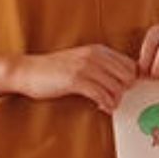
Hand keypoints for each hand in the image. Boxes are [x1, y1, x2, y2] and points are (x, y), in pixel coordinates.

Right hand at [14, 45, 138, 112]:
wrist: (28, 71)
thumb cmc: (54, 70)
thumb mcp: (81, 61)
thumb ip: (100, 66)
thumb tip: (121, 81)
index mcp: (98, 50)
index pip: (130, 64)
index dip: (130, 80)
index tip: (123, 91)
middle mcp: (94, 55)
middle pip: (127, 75)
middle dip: (125, 91)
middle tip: (115, 98)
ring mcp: (85, 67)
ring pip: (117, 87)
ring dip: (115, 100)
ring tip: (107, 105)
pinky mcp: (75, 80)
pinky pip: (102, 95)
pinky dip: (105, 104)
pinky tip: (100, 107)